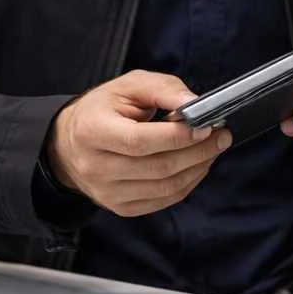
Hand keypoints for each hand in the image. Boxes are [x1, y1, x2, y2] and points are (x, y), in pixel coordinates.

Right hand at [47, 70, 231, 216]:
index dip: (178, 136)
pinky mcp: (120, 207)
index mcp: (92, 131)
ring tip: (214, 148)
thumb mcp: (128, 86)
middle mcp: (95, 167)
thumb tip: (194, 104)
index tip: (207, 126)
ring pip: (165, 187)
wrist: (70, 144)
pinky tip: (198, 165)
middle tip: (222, 136)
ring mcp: (107, 192)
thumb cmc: (104, 110)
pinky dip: (187, 183)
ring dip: (198, 168)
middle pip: (158, 167)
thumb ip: (162, 89)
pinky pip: (163, 200)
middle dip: (198, 152)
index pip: (140, 141)